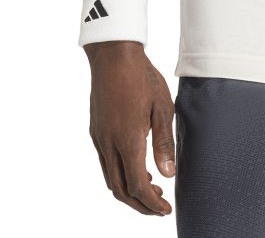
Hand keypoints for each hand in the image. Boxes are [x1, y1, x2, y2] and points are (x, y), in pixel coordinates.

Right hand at [86, 41, 175, 215]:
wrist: (113, 55)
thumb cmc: (142, 77)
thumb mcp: (162, 107)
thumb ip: (164, 143)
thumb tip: (168, 174)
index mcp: (127, 139)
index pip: (137, 185)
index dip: (151, 203)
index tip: (165, 210)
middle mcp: (108, 143)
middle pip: (120, 189)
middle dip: (140, 204)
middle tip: (159, 207)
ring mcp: (99, 137)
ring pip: (110, 178)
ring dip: (129, 190)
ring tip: (152, 188)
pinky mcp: (96, 130)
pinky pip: (106, 163)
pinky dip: (120, 174)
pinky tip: (136, 166)